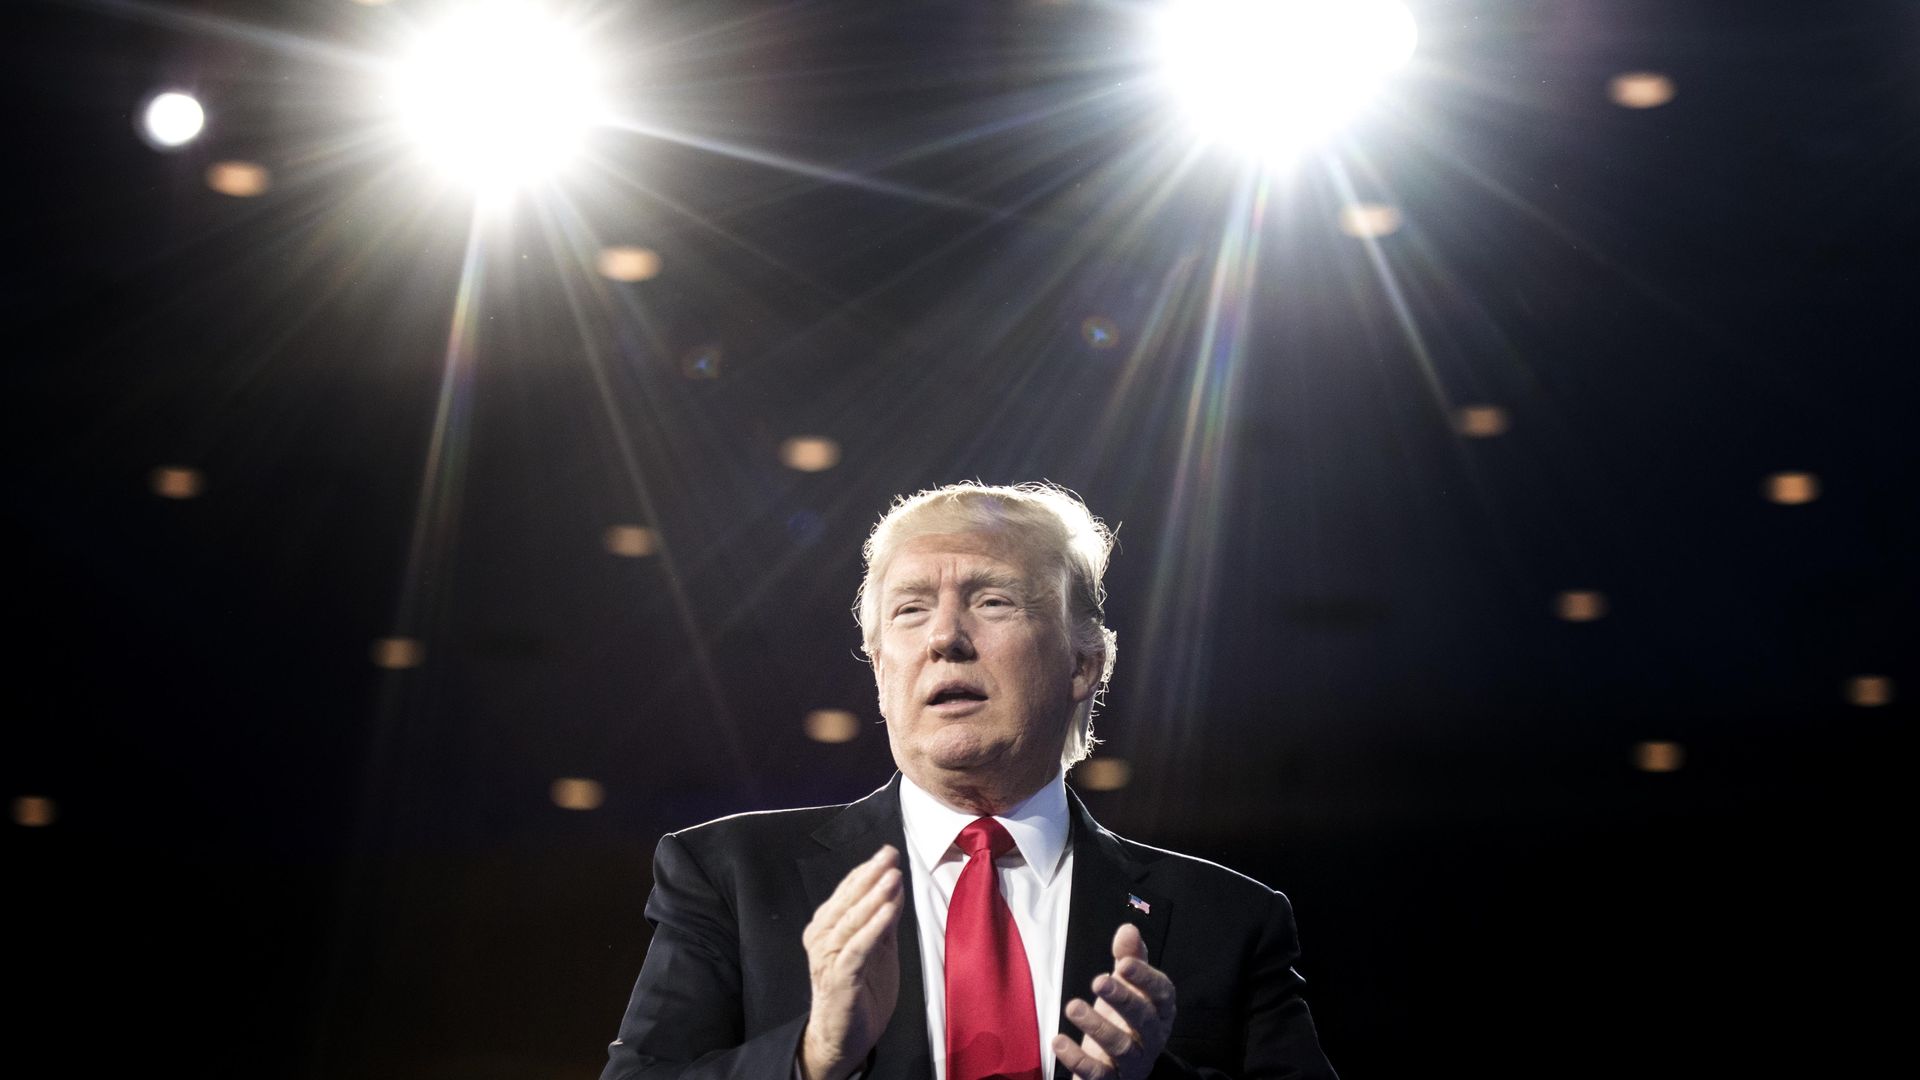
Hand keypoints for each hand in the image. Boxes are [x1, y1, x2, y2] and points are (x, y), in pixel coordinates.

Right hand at [799, 845, 903, 1079]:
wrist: (843, 1038)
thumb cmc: (859, 991)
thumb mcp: (878, 949)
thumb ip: (883, 920)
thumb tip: (895, 886)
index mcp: (827, 928)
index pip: (846, 892)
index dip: (866, 871)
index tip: (887, 852)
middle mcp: (822, 939)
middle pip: (847, 901)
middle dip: (870, 876)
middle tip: (890, 856)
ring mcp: (828, 959)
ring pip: (851, 921)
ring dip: (873, 897)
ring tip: (892, 877)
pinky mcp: (839, 979)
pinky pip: (857, 948)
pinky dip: (873, 928)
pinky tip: (889, 911)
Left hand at [1052, 923, 1176, 1079]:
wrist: (1119, 1068)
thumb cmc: (1124, 1017)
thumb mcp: (1128, 986)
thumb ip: (1130, 957)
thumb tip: (1128, 928)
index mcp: (1161, 1010)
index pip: (1161, 992)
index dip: (1145, 977)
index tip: (1124, 963)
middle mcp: (1152, 1037)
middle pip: (1144, 1019)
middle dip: (1123, 999)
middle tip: (1098, 980)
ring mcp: (1133, 1063)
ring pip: (1121, 1048)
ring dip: (1097, 1027)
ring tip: (1072, 1006)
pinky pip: (1097, 1073)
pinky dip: (1077, 1059)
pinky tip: (1058, 1041)